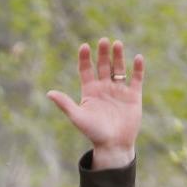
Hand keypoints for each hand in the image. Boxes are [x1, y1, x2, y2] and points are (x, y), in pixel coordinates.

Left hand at [47, 38, 144, 168]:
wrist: (113, 145)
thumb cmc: (93, 133)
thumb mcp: (78, 117)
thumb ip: (65, 104)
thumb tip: (49, 93)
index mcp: (90, 92)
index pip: (86, 70)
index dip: (85, 58)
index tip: (84, 46)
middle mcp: (104, 88)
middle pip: (103, 66)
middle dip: (103, 53)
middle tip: (102, 41)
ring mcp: (119, 90)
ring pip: (118, 69)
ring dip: (118, 56)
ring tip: (116, 44)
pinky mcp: (133, 95)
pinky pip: (136, 78)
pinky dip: (137, 68)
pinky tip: (137, 58)